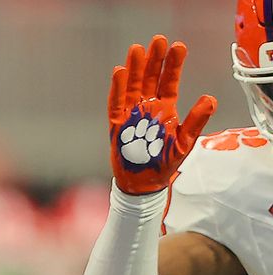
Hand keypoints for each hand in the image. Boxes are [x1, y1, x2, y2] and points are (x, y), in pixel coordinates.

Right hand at [107, 35, 216, 194]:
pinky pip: (116, 103)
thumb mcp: (185, 141)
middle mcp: (147, 107)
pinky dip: (117, 88)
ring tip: (137, 49)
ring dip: (135, 68)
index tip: (178, 47)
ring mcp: (131, 115)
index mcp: (165, 108)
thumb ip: (196, 120)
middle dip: (154, 60)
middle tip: (157, 40)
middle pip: (150, 78)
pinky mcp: (116, 125)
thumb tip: (210, 98)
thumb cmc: (164, 162)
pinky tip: (120, 72)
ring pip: (132, 86)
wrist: (143, 182)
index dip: (173, 65)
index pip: (169, 81)